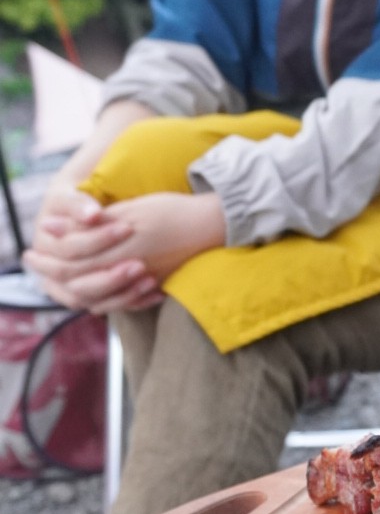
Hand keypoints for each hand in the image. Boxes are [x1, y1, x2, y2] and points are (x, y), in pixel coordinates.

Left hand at [25, 192, 225, 313]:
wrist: (214, 225)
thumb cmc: (171, 210)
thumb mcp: (130, 210)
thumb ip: (91, 224)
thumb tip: (51, 227)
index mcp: (120, 248)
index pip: (71, 260)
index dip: (48, 256)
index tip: (31, 250)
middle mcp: (128, 270)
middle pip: (78, 281)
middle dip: (51, 273)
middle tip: (34, 263)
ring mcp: (141, 282)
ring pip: (97, 297)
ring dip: (74, 288)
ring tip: (57, 279)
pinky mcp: (153, 287)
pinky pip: (120, 303)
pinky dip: (103, 300)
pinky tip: (93, 293)